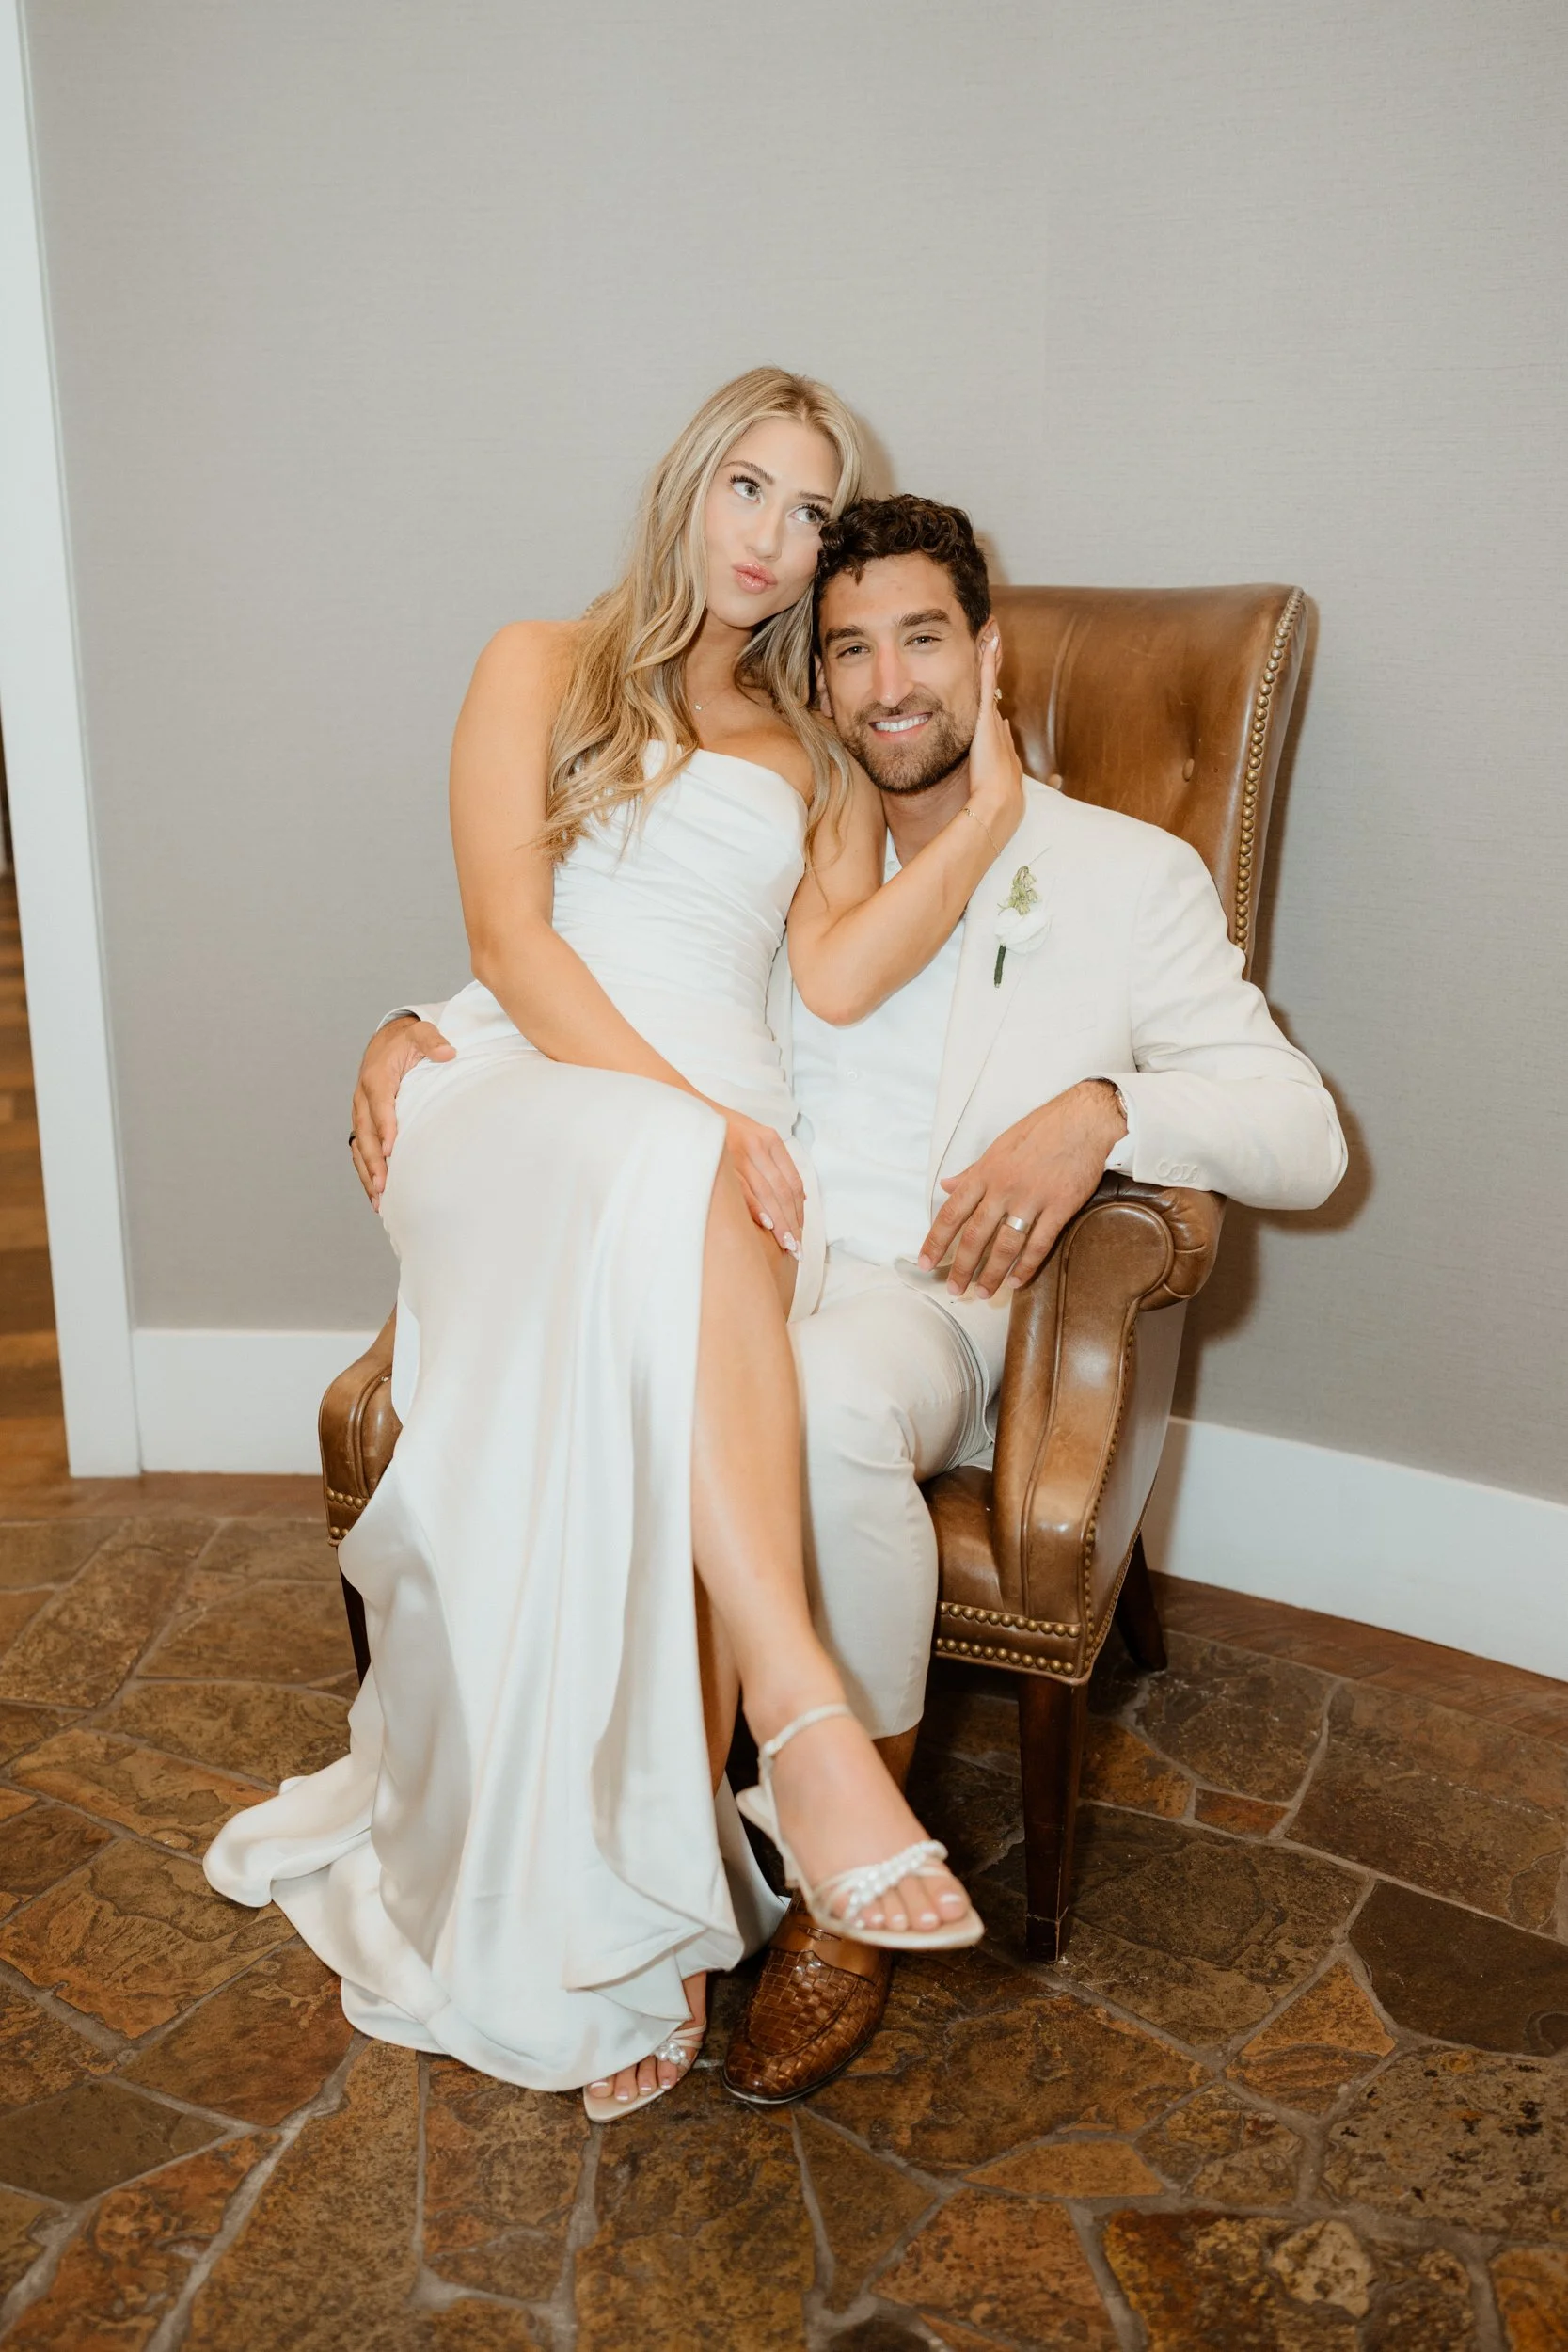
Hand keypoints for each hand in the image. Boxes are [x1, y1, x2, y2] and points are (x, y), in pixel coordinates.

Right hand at [349, 1017, 455, 1208]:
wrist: (388, 1039)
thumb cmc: (408, 1039)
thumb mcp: (422, 1031)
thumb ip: (433, 1040)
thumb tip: (448, 1052)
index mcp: (377, 1076)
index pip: (379, 1104)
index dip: (384, 1127)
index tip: (390, 1149)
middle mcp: (364, 1096)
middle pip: (365, 1132)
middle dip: (373, 1161)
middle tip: (383, 1185)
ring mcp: (361, 1111)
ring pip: (359, 1145)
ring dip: (367, 1172)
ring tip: (378, 1199)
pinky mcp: (364, 1121)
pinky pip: (361, 1148)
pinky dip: (366, 1170)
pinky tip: (376, 1192)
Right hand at [714, 1106, 805, 1256]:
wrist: (689, 1111)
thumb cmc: (722, 1132)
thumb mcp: (753, 1139)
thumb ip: (773, 1165)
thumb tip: (798, 1199)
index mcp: (770, 1140)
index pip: (793, 1181)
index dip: (798, 1210)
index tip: (800, 1232)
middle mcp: (758, 1145)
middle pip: (782, 1190)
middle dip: (791, 1222)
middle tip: (796, 1248)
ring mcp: (740, 1152)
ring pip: (767, 1192)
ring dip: (779, 1221)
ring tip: (785, 1243)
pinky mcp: (723, 1161)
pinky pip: (744, 1188)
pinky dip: (756, 1207)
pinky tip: (765, 1224)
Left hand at [918, 1081, 1126, 1296]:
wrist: (1083, 1120)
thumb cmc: (1041, 1130)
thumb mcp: (999, 1146)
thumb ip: (972, 1172)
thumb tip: (947, 1185)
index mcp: (985, 1173)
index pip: (952, 1213)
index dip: (936, 1241)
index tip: (926, 1262)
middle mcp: (1003, 1188)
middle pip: (975, 1236)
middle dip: (961, 1267)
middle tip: (954, 1289)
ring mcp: (1032, 1199)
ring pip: (1005, 1245)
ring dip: (991, 1273)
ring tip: (983, 1293)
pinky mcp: (1060, 1207)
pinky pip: (1039, 1244)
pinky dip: (1026, 1266)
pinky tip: (1016, 1281)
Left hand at [964, 623, 1024, 849]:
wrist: (995, 810)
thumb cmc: (984, 815)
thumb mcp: (978, 805)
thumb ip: (972, 800)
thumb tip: (969, 801)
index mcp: (1000, 760)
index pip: (997, 733)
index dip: (995, 719)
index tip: (996, 707)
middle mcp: (1002, 739)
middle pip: (995, 704)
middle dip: (995, 681)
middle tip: (995, 655)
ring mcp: (996, 728)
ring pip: (992, 689)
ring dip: (992, 665)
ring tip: (992, 640)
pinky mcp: (988, 721)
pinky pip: (987, 684)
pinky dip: (988, 663)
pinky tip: (987, 643)